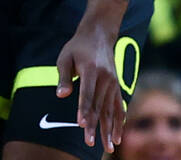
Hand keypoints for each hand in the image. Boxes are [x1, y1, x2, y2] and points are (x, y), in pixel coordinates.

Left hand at [55, 25, 123, 153]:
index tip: (81, 125)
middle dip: (95, 126)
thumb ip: (63, 77)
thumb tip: (61, 95)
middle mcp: (105, 77)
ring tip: (109, 147)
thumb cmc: (78, 46)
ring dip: (110, 129)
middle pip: (99, 105)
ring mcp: (113, 82)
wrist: (99, 33)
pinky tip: (118, 134)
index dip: (84, 110)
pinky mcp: (116, 85)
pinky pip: (118, 105)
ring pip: (110, 109)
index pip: (87, 94)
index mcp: (90, 70)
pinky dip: (119, 120)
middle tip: (91, 143)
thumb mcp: (65, 57)